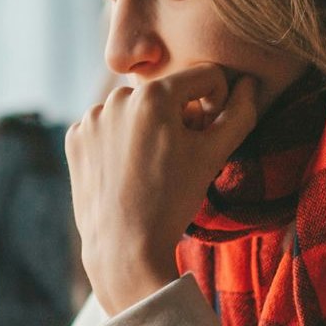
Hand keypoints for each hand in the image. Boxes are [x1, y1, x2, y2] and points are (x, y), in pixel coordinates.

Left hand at [66, 66, 258, 316]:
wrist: (124, 249)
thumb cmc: (173, 201)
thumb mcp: (214, 155)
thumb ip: (240, 113)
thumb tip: (250, 83)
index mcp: (154, 94)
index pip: (204, 76)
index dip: (216, 103)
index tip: (209, 134)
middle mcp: (116, 97)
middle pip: (167, 93)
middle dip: (178, 117)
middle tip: (178, 158)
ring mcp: (91, 117)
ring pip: (135, 109)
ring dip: (147, 128)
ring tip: (150, 167)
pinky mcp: (75, 138)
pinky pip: (108, 127)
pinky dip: (119, 142)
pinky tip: (125, 171)